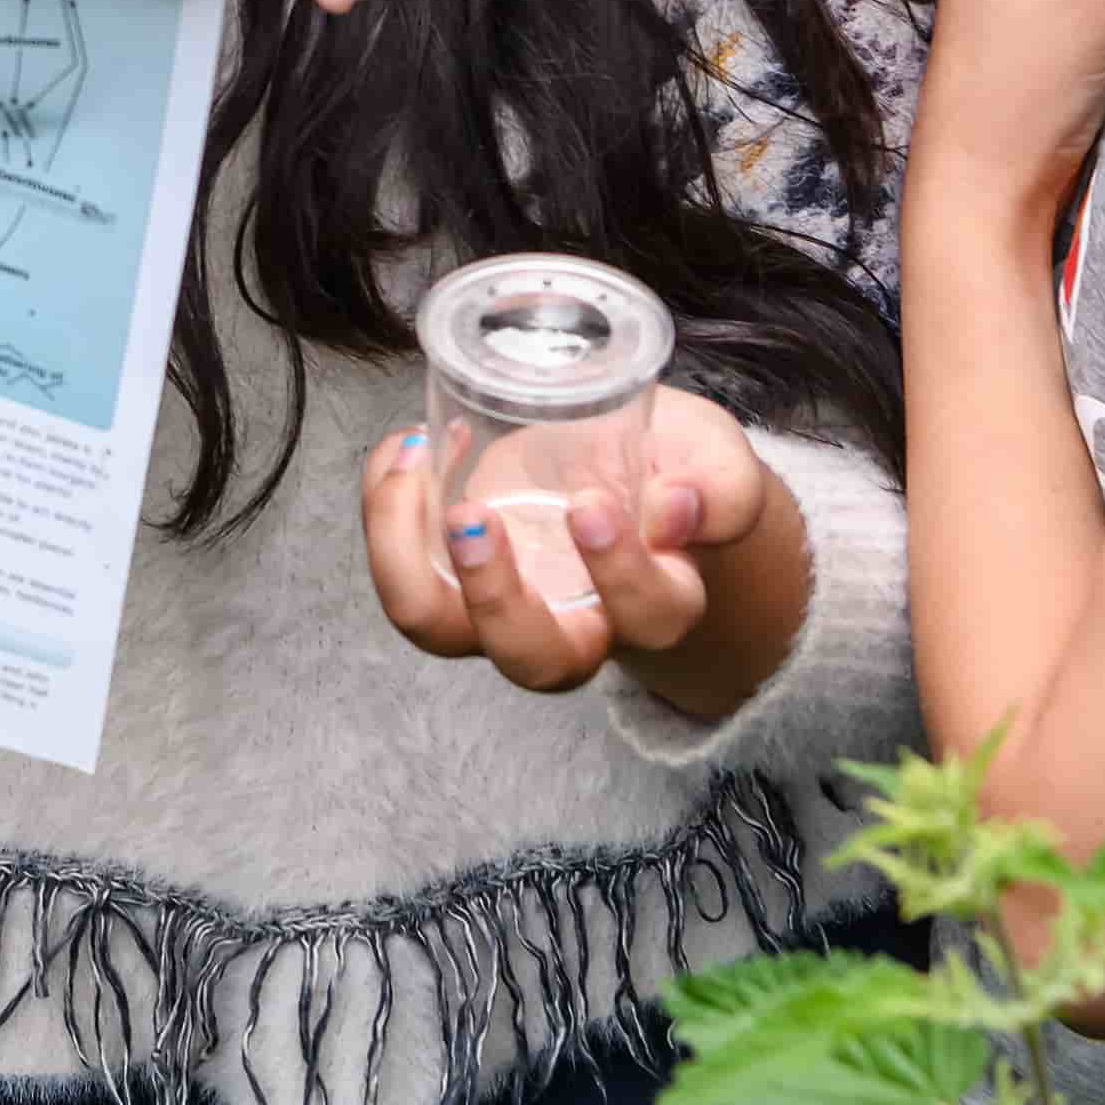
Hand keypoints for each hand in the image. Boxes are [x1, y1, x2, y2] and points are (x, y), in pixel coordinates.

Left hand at [359, 392, 781, 695]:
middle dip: (492, 596)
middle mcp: (578, 625)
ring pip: (438, 626)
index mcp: (659, 601)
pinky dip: (386, 505)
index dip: (620, 570)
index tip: (591, 503)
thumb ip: (718, 487)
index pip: (648, 614)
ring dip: (405, 556)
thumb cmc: (679, 471)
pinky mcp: (454, 571)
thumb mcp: (714, 463)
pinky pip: (402, 565)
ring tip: (412, 467)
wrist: (633, 470)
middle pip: (531, 660)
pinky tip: (408, 444)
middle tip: (472, 515)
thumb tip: (677, 508)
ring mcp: (505, 605)